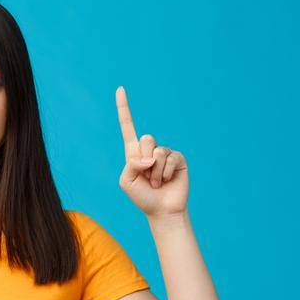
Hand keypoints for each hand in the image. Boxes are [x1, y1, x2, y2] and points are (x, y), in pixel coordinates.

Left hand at [115, 86, 187, 216]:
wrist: (161, 210)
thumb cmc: (142, 197)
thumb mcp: (127, 181)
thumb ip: (132, 164)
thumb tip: (150, 156)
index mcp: (133, 152)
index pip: (127, 126)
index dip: (124, 108)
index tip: (120, 88)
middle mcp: (150, 149)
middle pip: (146, 139)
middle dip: (144, 160)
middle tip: (146, 176)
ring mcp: (165, 153)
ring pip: (157, 151)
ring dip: (154, 172)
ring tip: (156, 182)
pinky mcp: (179, 158)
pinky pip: (170, 159)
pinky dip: (165, 173)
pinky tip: (166, 181)